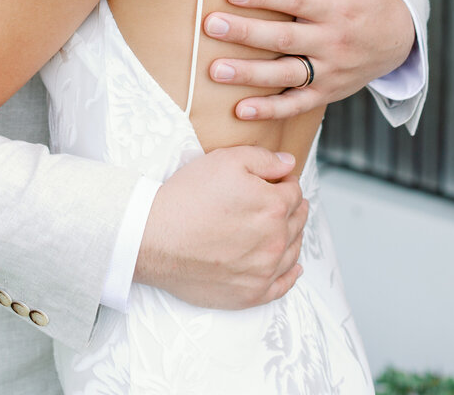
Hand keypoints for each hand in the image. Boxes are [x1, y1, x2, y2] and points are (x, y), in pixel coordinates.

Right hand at [135, 146, 305, 308]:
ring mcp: (265, 270)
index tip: (276, 180)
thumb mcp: (225, 160)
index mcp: (273, 206)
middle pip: (297, 220)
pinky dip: (291, 274)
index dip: (286, 181)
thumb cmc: (187, 198)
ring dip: (292, 235)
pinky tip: (292, 266)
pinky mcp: (251, 294)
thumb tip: (289, 163)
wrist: (156, 239)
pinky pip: (283, 286)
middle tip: (280, 200)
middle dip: (293, 207)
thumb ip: (263, 158)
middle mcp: (275, 240)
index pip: (294, 191)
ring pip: (292, 250)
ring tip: (283, 226)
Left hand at [204, 0, 415, 120]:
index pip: (295, 1)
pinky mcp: (326, 93)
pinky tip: (241, 110)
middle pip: (283, 39)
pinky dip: (270, 111)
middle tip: (211, 26)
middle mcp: (331, 42)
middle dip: (245, 33)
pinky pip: (297, 105)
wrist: (398, 40)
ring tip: (216, 70)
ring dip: (249, 74)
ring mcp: (329, 71)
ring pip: (286, 75)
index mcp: (335, 8)